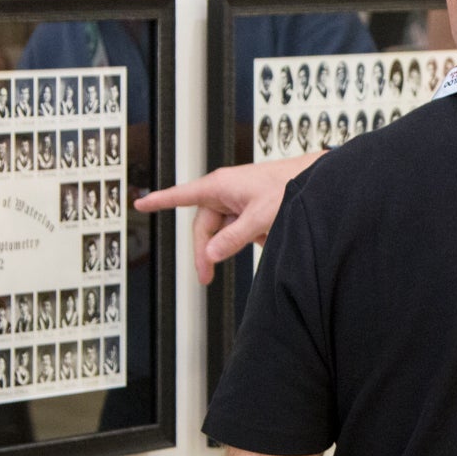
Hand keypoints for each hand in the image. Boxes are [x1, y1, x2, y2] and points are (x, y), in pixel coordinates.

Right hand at [134, 160, 308, 284]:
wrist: (315, 178)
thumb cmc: (290, 183)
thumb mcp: (261, 215)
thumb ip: (235, 237)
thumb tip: (212, 253)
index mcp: (220, 185)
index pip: (181, 195)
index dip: (159, 201)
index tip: (140, 204)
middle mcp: (225, 191)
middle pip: (204, 227)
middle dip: (207, 251)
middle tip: (206, 277)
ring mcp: (238, 200)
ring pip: (224, 231)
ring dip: (237, 242)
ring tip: (262, 238)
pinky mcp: (250, 208)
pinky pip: (241, 229)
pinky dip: (252, 237)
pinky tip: (269, 234)